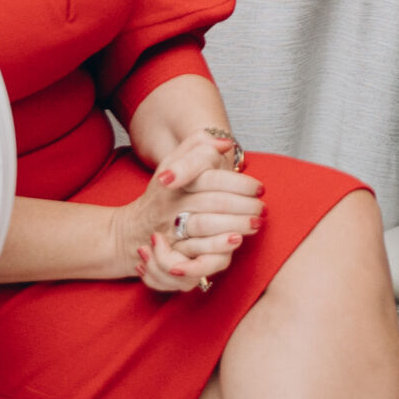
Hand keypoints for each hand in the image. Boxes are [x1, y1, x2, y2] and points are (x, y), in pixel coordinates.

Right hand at [117, 128, 262, 292]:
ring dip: (236, 226)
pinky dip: (218, 250)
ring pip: (206, 227)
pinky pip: (197, 255)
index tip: (259, 188)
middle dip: (244, 206)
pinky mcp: (174, 255)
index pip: (211, 178)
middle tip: (262, 208)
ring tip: (255, 224)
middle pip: (212, 203)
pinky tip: (236, 243)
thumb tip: (226, 143)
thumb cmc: (165, 192)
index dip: (239, 183)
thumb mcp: (173, 160)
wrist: (136, 228)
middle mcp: (171, 206)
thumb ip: (198, 143)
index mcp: (173, 181)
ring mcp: (171, 232)